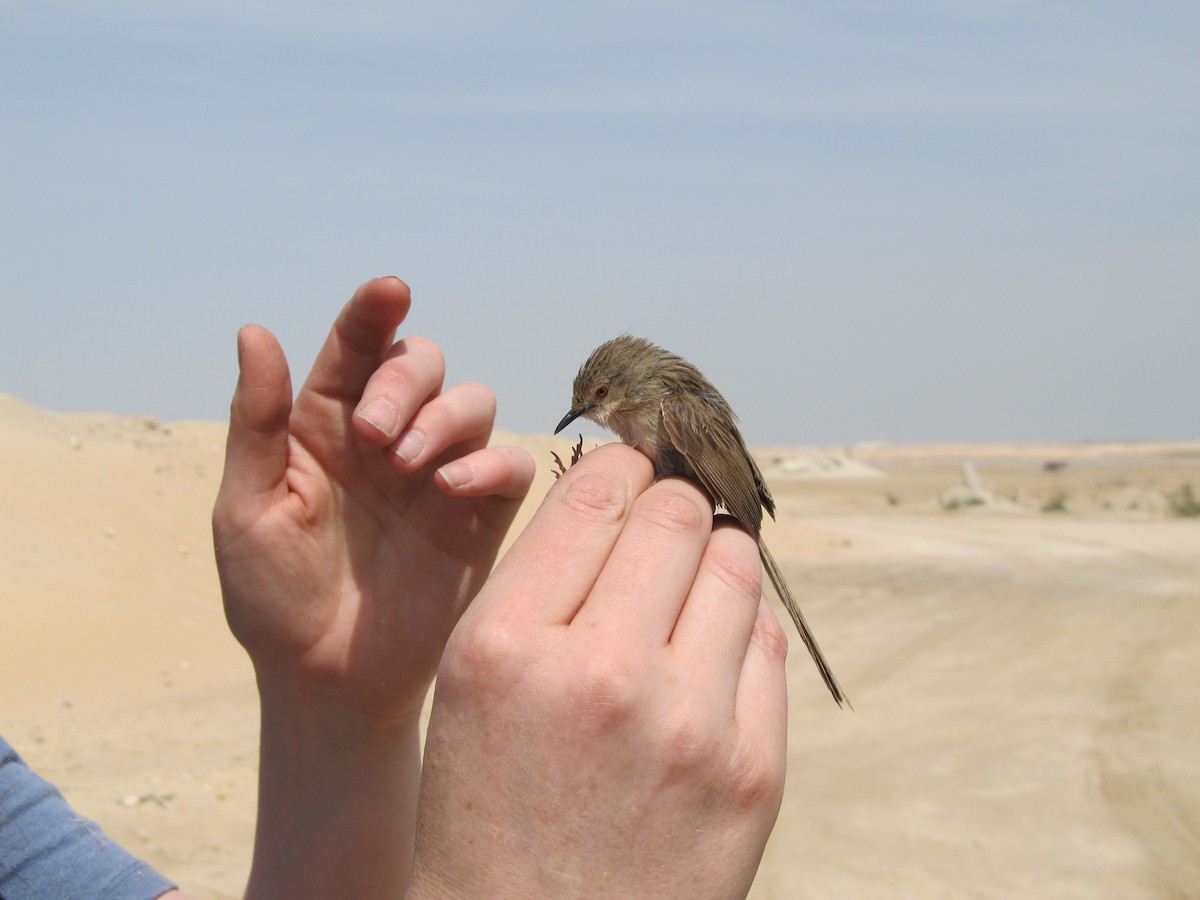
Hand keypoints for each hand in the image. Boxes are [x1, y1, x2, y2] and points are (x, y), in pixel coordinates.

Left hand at [211, 277, 533, 897]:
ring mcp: (438, 475)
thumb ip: (258, 423)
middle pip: (421, 365)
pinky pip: (508, 464)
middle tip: (373, 432)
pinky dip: (490, 460)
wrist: (329, 683)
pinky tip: (455, 486)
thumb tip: (256, 331)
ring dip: (444, 417)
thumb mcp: (247, 509)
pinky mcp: (481, 516)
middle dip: (405, 381)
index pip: (353, 351)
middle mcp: (388, 439)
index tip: (389, 291)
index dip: (371, 314)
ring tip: (408, 465)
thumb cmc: (276, 598)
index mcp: (324, 428)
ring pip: (471, 402)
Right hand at [410, 444, 788, 898]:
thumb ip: (542, 581)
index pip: (598, 492)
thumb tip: (628, 491)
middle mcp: (600, 674)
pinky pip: (768, 639)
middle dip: (671, 503)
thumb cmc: (490, 807)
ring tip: (686, 590)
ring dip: (712, 558)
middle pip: (677, 512)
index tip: (629, 473)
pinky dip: (741, 628)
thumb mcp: (472, 683)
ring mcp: (688, 724)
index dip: (621, 468)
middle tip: (662, 527)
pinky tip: (707, 656)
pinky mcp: (753, 771)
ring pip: (735, 563)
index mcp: (506, 645)